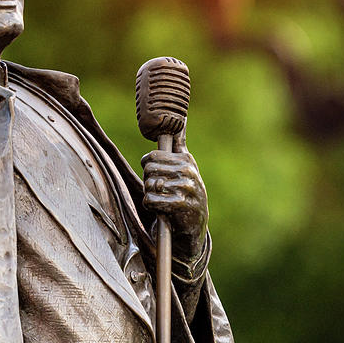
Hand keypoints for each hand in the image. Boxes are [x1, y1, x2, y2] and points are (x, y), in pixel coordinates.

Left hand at [141, 129, 207, 263]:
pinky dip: (151, 205)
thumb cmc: (185, 191)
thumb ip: (179, 145)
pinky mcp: (180, 205)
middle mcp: (188, 171)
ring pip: (149, 185)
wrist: (195, 223)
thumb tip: (181, 119)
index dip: (148, 165)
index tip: (155, 173)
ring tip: (162, 198)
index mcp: (186, 159)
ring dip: (150, 194)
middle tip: (159, 189)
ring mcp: (185, 188)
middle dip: (148, 181)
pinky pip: (151, 200)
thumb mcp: (185, 166)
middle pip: (149, 170)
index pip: (153, 156)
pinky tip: (160, 208)